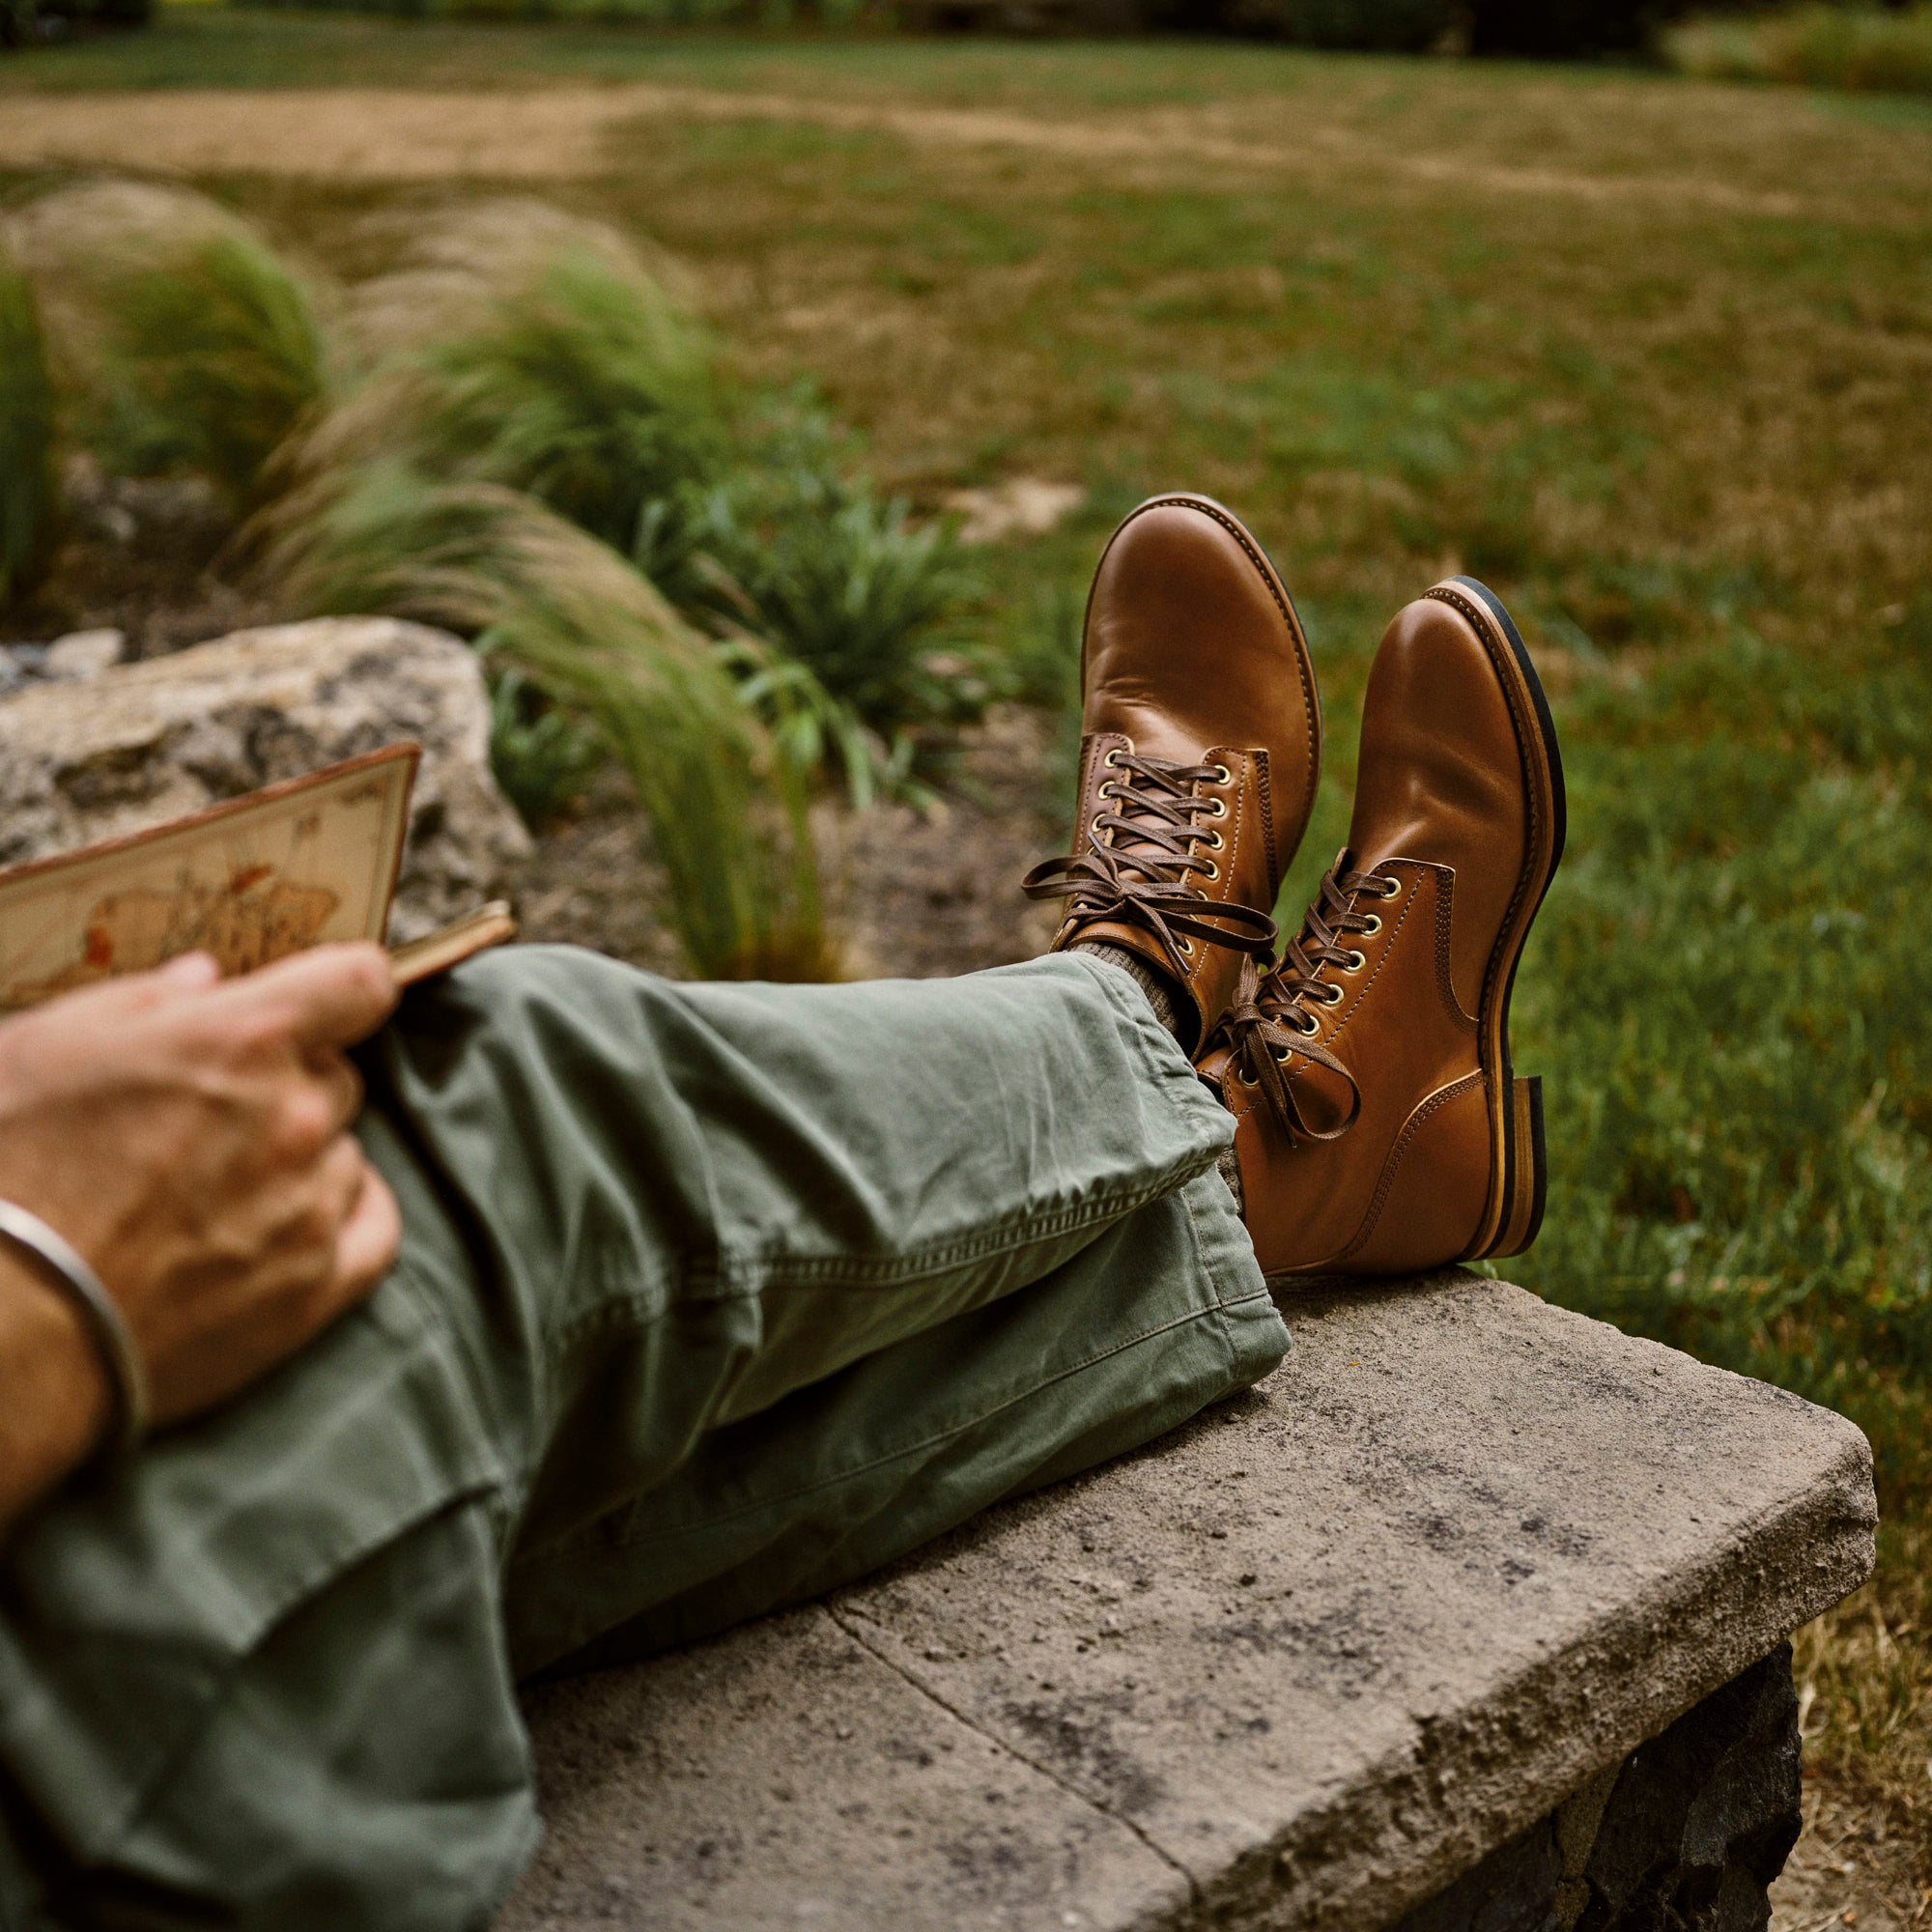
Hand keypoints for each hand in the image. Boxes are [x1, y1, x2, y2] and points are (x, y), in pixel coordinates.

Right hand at [0, 944, 400, 1439]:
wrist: (2, 1326)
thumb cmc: (6, 1174)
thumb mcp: (42, 1049)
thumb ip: (139, 1002)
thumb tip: (205, 980)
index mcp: (240, 1040)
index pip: (358, 983)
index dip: (343, 988)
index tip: (321, 1006)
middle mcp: (295, 1116)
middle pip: (338, 1078)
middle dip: (287, 1086)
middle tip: (211, 1121)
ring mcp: (311, 1203)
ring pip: (346, 1154)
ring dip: (303, 1160)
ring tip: (215, 1191)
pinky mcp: (315, 1285)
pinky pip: (376, 1227)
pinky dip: (345, 1216)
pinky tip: (296, 1220)